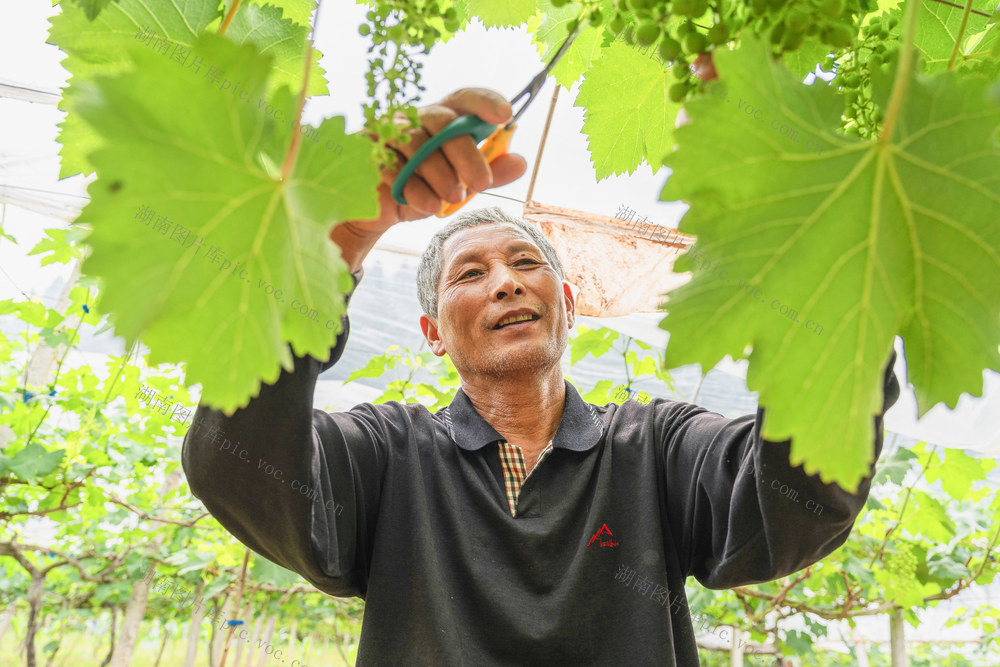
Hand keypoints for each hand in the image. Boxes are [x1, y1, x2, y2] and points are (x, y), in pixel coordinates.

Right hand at [343, 87, 528, 235]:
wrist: (380, 213)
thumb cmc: (424, 190)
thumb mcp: (461, 185)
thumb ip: (490, 173)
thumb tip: (521, 162)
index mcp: (441, 119)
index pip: (464, 99)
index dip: (485, 102)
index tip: (505, 115)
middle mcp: (413, 118)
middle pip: (442, 121)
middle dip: (467, 154)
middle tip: (482, 184)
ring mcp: (387, 133)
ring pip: (418, 143)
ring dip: (441, 175)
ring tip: (452, 198)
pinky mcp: (368, 155)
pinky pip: (394, 167)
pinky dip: (417, 189)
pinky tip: (430, 205)